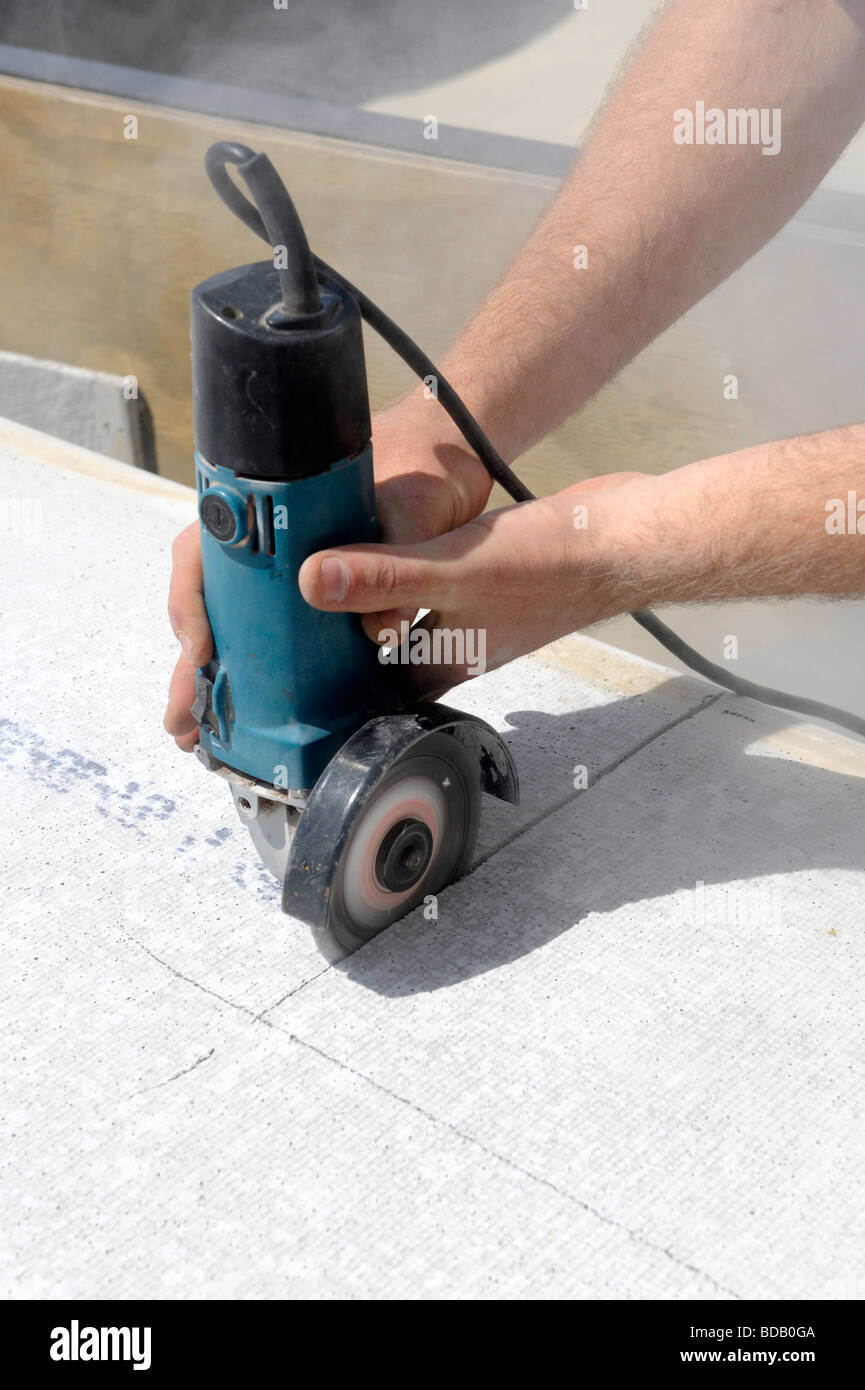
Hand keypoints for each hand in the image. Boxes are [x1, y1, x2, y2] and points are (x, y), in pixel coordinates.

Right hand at [163, 398, 494, 748]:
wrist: (451, 459)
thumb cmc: (422, 471)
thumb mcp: (412, 517)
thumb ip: (396, 569)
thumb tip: (379, 630)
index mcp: (272, 506)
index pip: (201, 551)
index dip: (190, 603)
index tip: (200, 650)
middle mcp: (272, 542)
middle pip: (210, 602)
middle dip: (192, 664)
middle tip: (182, 721)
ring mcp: (292, 570)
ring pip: (237, 625)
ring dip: (219, 676)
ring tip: (201, 730)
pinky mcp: (318, 595)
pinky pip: (277, 636)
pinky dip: (263, 672)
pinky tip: (257, 711)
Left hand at [298, 471, 652, 697]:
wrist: (625, 539)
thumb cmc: (553, 566)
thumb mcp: (452, 569)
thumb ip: (383, 578)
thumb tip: (313, 583)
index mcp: (446, 663)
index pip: (375, 681)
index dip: (334, 667)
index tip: (288, 646)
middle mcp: (461, 644)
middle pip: (391, 646)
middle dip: (350, 627)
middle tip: (294, 600)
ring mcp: (480, 613)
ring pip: (414, 611)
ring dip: (380, 594)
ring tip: (328, 567)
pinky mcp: (495, 579)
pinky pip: (440, 581)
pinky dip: (414, 567)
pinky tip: (393, 540)